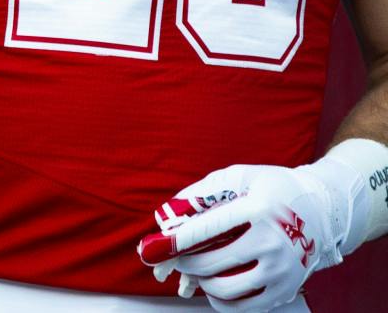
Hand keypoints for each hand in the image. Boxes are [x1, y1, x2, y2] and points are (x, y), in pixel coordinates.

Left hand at [140, 163, 344, 310]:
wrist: (323, 211)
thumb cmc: (273, 189)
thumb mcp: (241, 176)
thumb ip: (204, 191)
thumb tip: (170, 211)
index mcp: (257, 210)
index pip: (208, 229)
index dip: (177, 240)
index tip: (154, 247)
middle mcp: (272, 242)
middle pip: (212, 262)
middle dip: (184, 262)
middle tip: (173, 257)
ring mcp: (281, 270)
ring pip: (226, 290)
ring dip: (201, 282)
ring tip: (197, 270)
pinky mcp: (286, 290)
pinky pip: (245, 307)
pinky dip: (221, 302)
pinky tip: (213, 287)